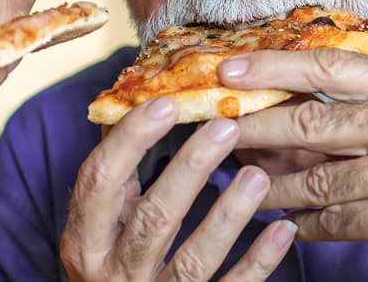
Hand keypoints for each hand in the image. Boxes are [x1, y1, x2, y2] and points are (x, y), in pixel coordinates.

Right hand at [60, 97, 296, 281]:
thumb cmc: (110, 263)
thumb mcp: (97, 224)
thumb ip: (115, 173)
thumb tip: (133, 103)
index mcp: (85, 240)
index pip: (100, 181)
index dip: (131, 140)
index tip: (167, 104)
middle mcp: (114, 272)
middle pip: (152, 218)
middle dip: (190, 170)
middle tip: (226, 127)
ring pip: (193, 260)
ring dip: (228, 216)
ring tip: (257, 177)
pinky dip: (257, 262)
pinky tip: (282, 230)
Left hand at [221, 49, 367, 281]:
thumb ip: (349, 112)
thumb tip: (264, 106)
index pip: (333, 65)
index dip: (275, 66)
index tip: (228, 71)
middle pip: (314, 119)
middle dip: (256, 127)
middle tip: (216, 132)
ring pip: (315, 177)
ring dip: (272, 186)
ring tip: (244, 188)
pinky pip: (331, 218)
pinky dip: (302, 223)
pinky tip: (286, 223)